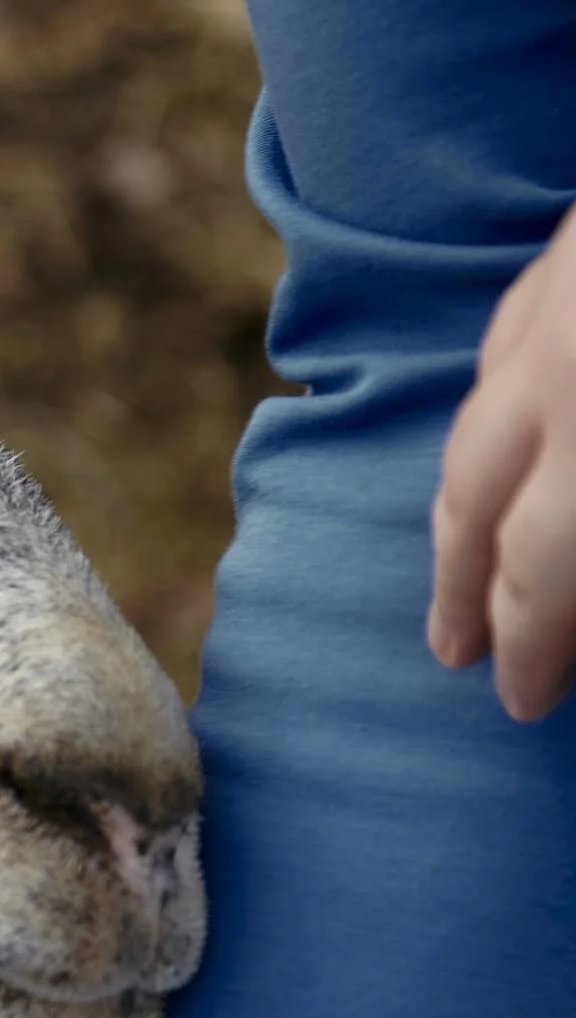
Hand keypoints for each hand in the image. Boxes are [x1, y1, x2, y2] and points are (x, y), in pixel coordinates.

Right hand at [430, 202, 575, 719]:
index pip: (539, 563)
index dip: (529, 643)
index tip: (519, 701)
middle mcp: (566, 356)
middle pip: (477, 483)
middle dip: (461, 575)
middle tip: (453, 645)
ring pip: (488, 396)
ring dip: (467, 485)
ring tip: (463, 543)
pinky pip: (523, 316)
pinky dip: (505, 383)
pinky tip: (514, 406)